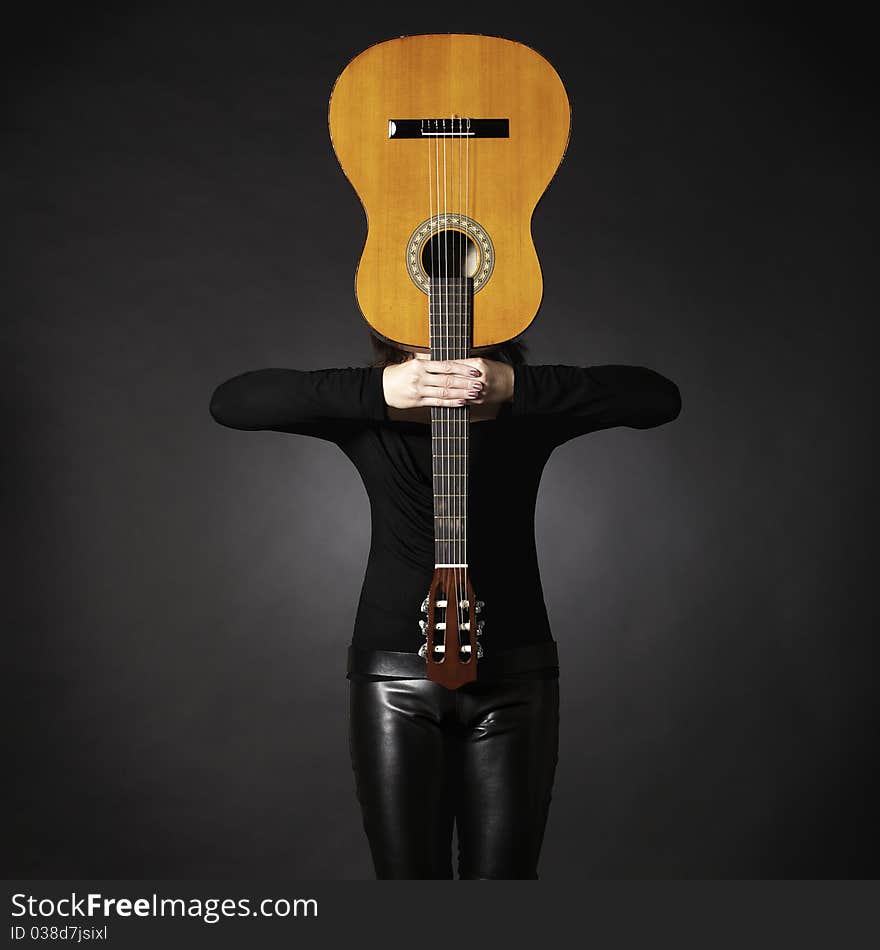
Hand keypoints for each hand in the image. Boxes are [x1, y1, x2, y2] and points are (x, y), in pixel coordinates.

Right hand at [382, 353, 514, 408]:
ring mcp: (419, 390)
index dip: (462, 368)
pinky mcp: (417, 401)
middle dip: (466, 382)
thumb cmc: (399, 374)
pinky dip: (450, 403)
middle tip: (480, 384)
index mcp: (420, 364)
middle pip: (448, 379)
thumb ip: (430, 362)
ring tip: (474, 393)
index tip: (475, 370)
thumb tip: (449, 361)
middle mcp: (420, 377)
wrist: (381, 387)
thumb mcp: (413, 363)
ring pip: (444, 392)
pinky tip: (462, 402)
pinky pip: (437, 403)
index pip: (446, 366)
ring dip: (461, 393)